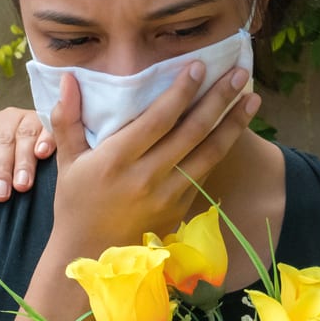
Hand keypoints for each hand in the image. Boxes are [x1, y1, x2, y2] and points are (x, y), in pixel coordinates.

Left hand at [0, 108, 56, 201]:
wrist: (31, 145)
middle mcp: (7, 118)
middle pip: (1, 141)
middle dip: (0, 169)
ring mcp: (30, 119)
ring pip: (25, 137)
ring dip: (23, 161)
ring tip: (21, 185)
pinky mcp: (52, 124)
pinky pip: (50, 130)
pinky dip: (47, 140)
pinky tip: (43, 154)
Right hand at [49, 62, 257, 252]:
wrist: (91, 254)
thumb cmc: (76, 202)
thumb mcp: (66, 160)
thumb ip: (66, 118)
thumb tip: (68, 78)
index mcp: (117, 160)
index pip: (158, 119)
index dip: (182, 91)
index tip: (198, 66)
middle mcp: (147, 176)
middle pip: (192, 131)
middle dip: (219, 99)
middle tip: (239, 73)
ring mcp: (168, 195)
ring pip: (209, 153)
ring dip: (234, 124)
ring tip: (253, 98)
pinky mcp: (180, 208)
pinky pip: (206, 173)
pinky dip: (223, 149)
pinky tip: (235, 129)